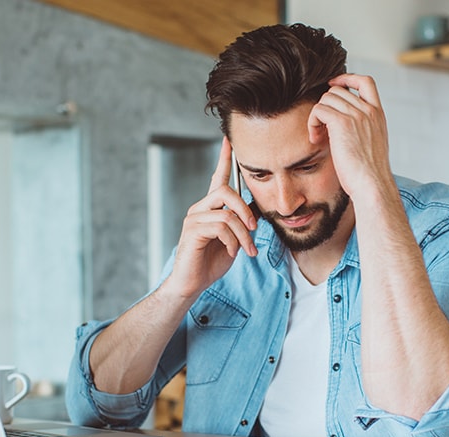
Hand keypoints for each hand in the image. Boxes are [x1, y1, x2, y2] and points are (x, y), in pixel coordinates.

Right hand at [164, 137, 257, 299]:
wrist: (192, 284)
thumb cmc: (211, 263)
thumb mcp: (234, 240)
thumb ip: (242, 223)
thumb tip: (256, 211)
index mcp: (210, 208)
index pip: (218, 178)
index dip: (224, 159)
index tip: (229, 140)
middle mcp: (200, 208)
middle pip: (225, 191)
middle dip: (245, 209)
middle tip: (254, 228)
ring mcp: (194, 218)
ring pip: (227, 213)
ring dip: (242, 233)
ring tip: (247, 249)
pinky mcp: (192, 231)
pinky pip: (220, 227)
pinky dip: (232, 241)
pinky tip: (232, 252)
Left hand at [307, 74, 394, 200]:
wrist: (372, 185)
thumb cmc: (369, 174)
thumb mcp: (371, 145)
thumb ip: (362, 129)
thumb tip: (342, 126)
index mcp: (378, 114)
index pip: (365, 81)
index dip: (347, 78)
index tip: (334, 85)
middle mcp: (369, 111)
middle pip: (337, 91)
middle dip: (325, 107)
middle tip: (321, 130)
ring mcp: (357, 115)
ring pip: (326, 99)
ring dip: (317, 116)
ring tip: (318, 136)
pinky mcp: (342, 123)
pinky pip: (319, 110)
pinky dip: (312, 122)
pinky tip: (315, 139)